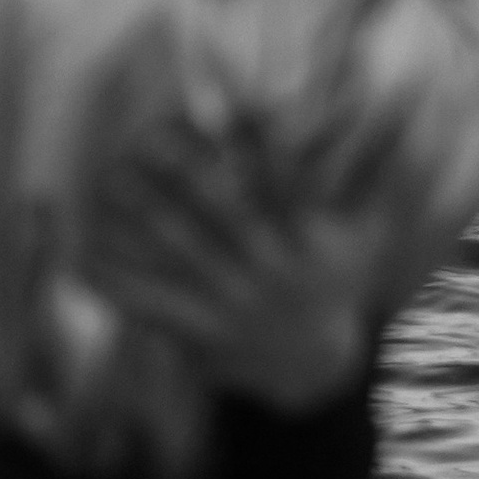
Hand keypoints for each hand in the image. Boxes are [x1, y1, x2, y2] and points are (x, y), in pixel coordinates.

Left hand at [85, 123, 380, 413]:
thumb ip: (379, 177)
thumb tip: (399, 112)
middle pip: (220, 217)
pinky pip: (149, 305)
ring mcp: (231, 307)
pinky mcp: (199, 333)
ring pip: (177, 256)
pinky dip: (115, 281)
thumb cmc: (336, 280)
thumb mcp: (367, 235)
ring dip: (138, 216)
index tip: (224, 108)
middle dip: (182, 174)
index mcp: (309, 245)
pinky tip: (80, 250)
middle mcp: (269, 275)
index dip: (255, 148)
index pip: (282, 187)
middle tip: (141, 135)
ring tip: (104, 175)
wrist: (313, 371)